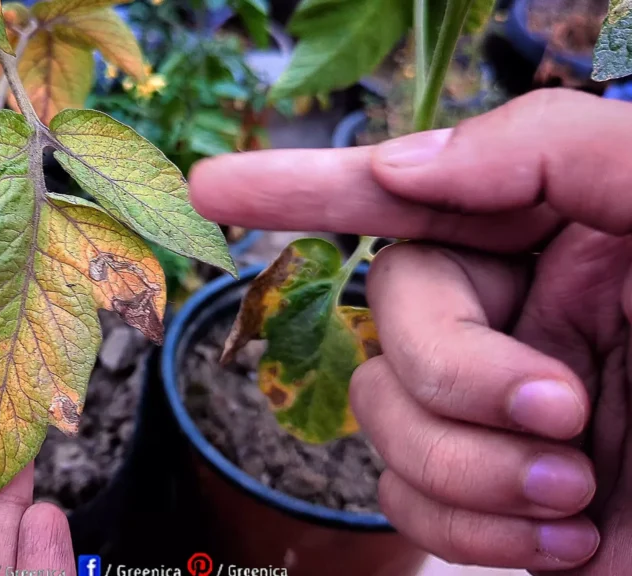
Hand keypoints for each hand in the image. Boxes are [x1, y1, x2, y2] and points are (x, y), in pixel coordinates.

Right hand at [190, 88, 631, 574]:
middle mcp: (528, 317)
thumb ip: (562, 153)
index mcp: (575, 237)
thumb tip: (404, 164)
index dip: (308, 183)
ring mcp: (501, 416)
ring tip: (576, 497)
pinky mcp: (493, 505)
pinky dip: (466, 531)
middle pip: (391, 313)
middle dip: (452, 372)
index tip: (215, 187)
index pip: (414, 193)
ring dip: (466, 466)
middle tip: (559, 414)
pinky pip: (402, 502)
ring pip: (380, 415)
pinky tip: (561, 544)